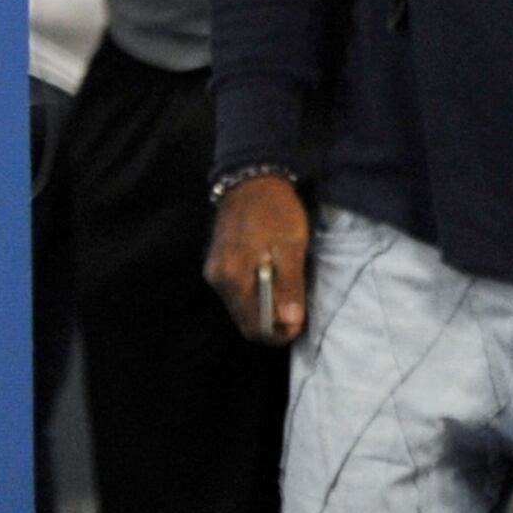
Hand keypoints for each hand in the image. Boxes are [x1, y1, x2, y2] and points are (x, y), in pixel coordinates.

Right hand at [205, 175, 311, 345]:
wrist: (252, 179)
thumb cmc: (275, 210)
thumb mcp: (291, 247)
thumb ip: (289, 286)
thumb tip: (290, 322)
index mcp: (234, 276)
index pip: (253, 325)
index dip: (277, 334)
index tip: (298, 326)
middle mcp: (218, 278)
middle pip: (244, 321)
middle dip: (271, 324)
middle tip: (297, 313)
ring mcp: (214, 271)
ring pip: (240, 308)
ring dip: (264, 310)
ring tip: (287, 292)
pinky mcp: (216, 264)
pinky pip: (236, 293)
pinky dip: (255, 295)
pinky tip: (272, 280)